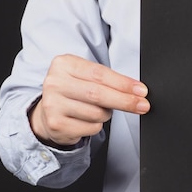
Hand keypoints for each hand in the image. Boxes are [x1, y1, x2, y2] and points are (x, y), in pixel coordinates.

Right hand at [30, 54, 149, 146]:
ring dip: (107, 114)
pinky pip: (91, 127)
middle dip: (125, 101)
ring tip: (99, 109)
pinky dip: (97, 125)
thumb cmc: (74, 91)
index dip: (123, 83)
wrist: (49, 112)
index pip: (99, 74)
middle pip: (98, 94)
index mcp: (64, 64)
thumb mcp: (86, 76)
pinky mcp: (56, 124)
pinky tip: (87, 120)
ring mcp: (53, 104)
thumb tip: (137, 91)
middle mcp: (55, 82)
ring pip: (96, 113)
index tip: (141, 91)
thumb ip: (108, 80)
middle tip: (142, 105)